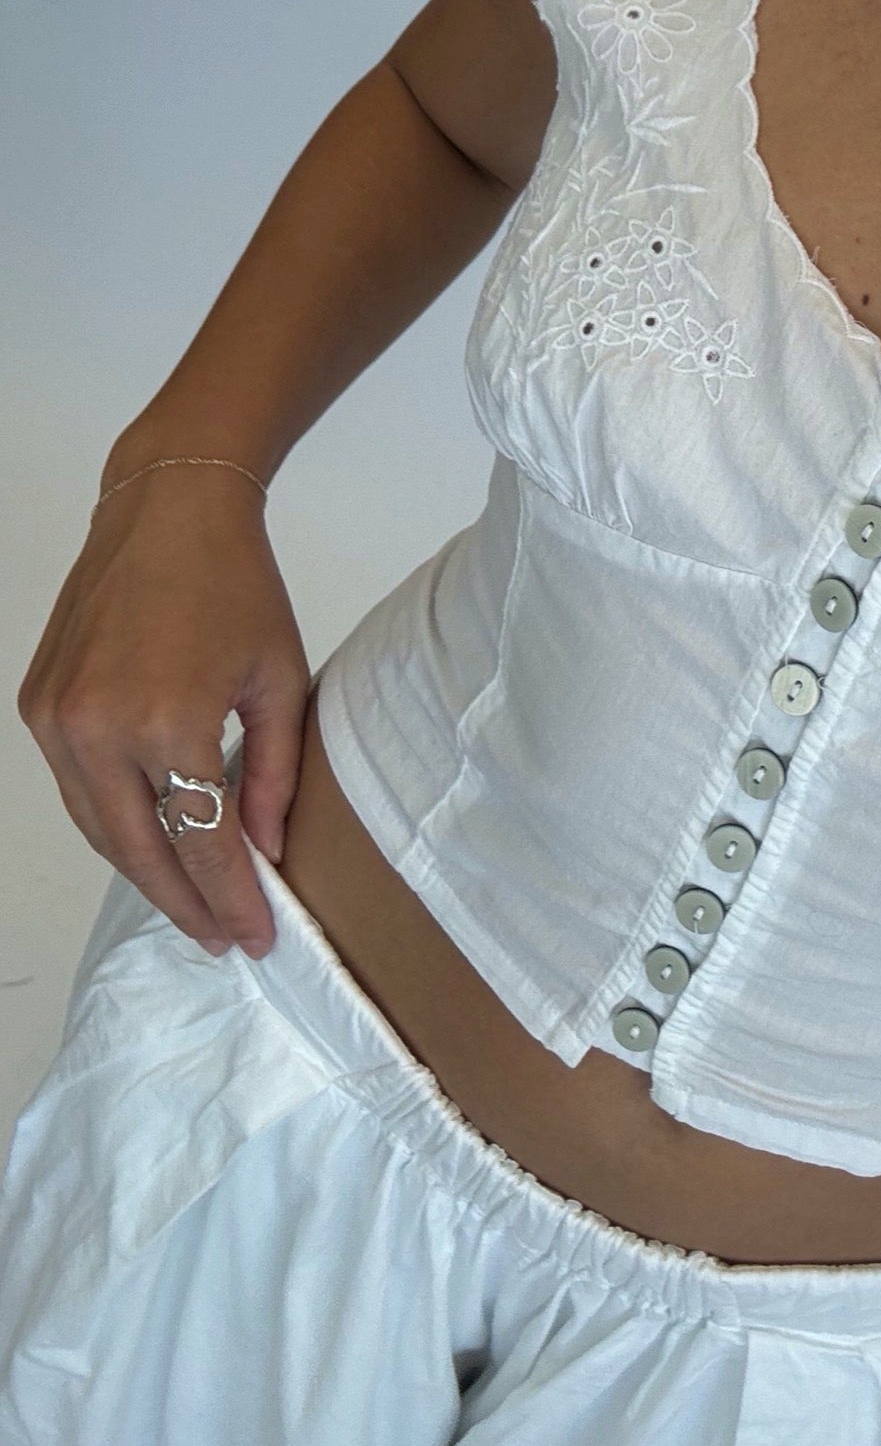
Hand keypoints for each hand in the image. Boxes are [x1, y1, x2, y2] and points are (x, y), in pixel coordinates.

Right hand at [16, 466, 310, 955]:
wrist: (166, 508)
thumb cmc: (237, 585)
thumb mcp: (278, 680)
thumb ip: (271, 775)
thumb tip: (265, 854)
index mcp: (169, 723)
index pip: (202, 845)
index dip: (232, 899)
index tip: (257, 937)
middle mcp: (99, 730)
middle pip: (141, 852)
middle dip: (185, 904)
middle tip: (224, 936)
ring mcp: (58, 720)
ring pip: (98, 829)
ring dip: (145, 870)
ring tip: (193, 899)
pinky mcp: (37, 705)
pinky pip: (74, 788)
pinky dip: (112, 821)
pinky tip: (151, 839)